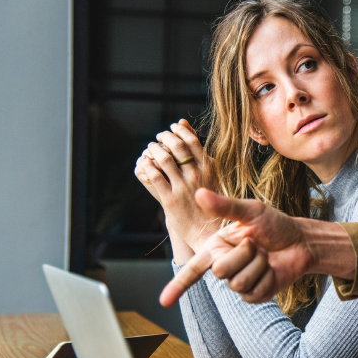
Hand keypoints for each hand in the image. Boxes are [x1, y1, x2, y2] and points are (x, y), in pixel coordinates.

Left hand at [134, 120, 219, 251]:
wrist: (209, 231)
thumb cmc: (211, 201)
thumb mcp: (212, 175)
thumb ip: (200, 154)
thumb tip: (187, 127)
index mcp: (209, 168)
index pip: (192, 140)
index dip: (180, 131)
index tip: (173, 127)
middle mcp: (197, 175)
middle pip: (177, 146)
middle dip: (165, 137)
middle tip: (159, 136)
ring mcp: (183, 187)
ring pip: (164, 159)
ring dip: (154, 149)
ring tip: (150, 147)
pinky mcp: (170, 200)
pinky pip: (155, 177)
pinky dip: (148, 166)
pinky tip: (145, 162)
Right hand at [159, 189, 355, 306]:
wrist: (301, 241)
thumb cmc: (275, 224)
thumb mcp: (252, 211)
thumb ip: (225, 206)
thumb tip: (199, 193)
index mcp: (217, 247)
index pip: (193, 269)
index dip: (177, 286)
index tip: (163, 301)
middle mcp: (224, 266)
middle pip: (220, 270)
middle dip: (244, 254)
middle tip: (257, 244)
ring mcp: (239, 282)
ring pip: (238, 282)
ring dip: (258, 265)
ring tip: (266, 255)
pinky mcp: (255, 295)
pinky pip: (253, 292)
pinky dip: (266, 277)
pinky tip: (272, 269)